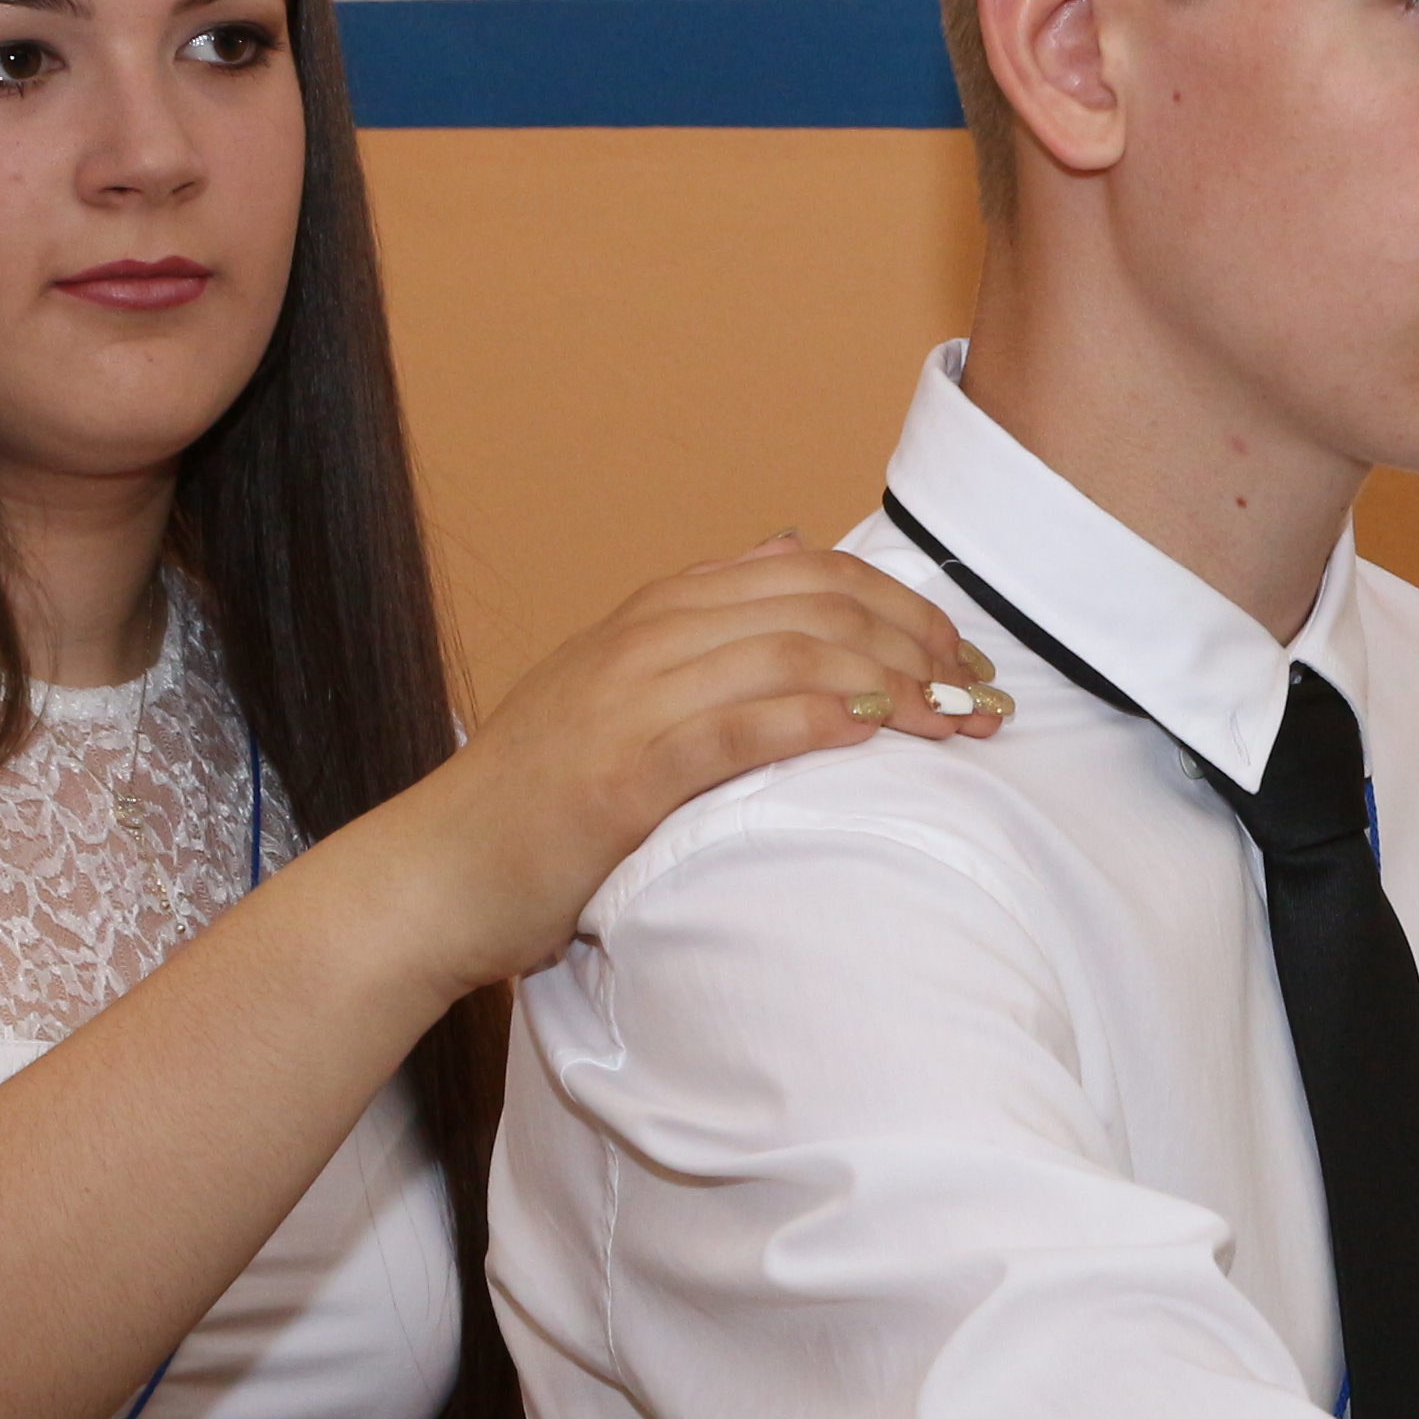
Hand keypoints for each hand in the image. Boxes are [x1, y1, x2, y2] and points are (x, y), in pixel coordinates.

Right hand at [357, 537, 999, 998]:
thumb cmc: (537, 801)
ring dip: (890, 682)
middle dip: (917, 643)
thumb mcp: (617, 684)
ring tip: (954, 720)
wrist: (436, 874)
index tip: (964, 655)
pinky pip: (732, 726)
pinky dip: (809, 719)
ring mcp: (628, 701)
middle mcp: (645, 640)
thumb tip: (785, 544)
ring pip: (788, 655)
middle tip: (982, 694)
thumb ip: (701, 620)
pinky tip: (867, 729)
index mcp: (654, 614)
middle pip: (814, 605)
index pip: (805, 572)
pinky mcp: (620, 773)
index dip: (900, 604)